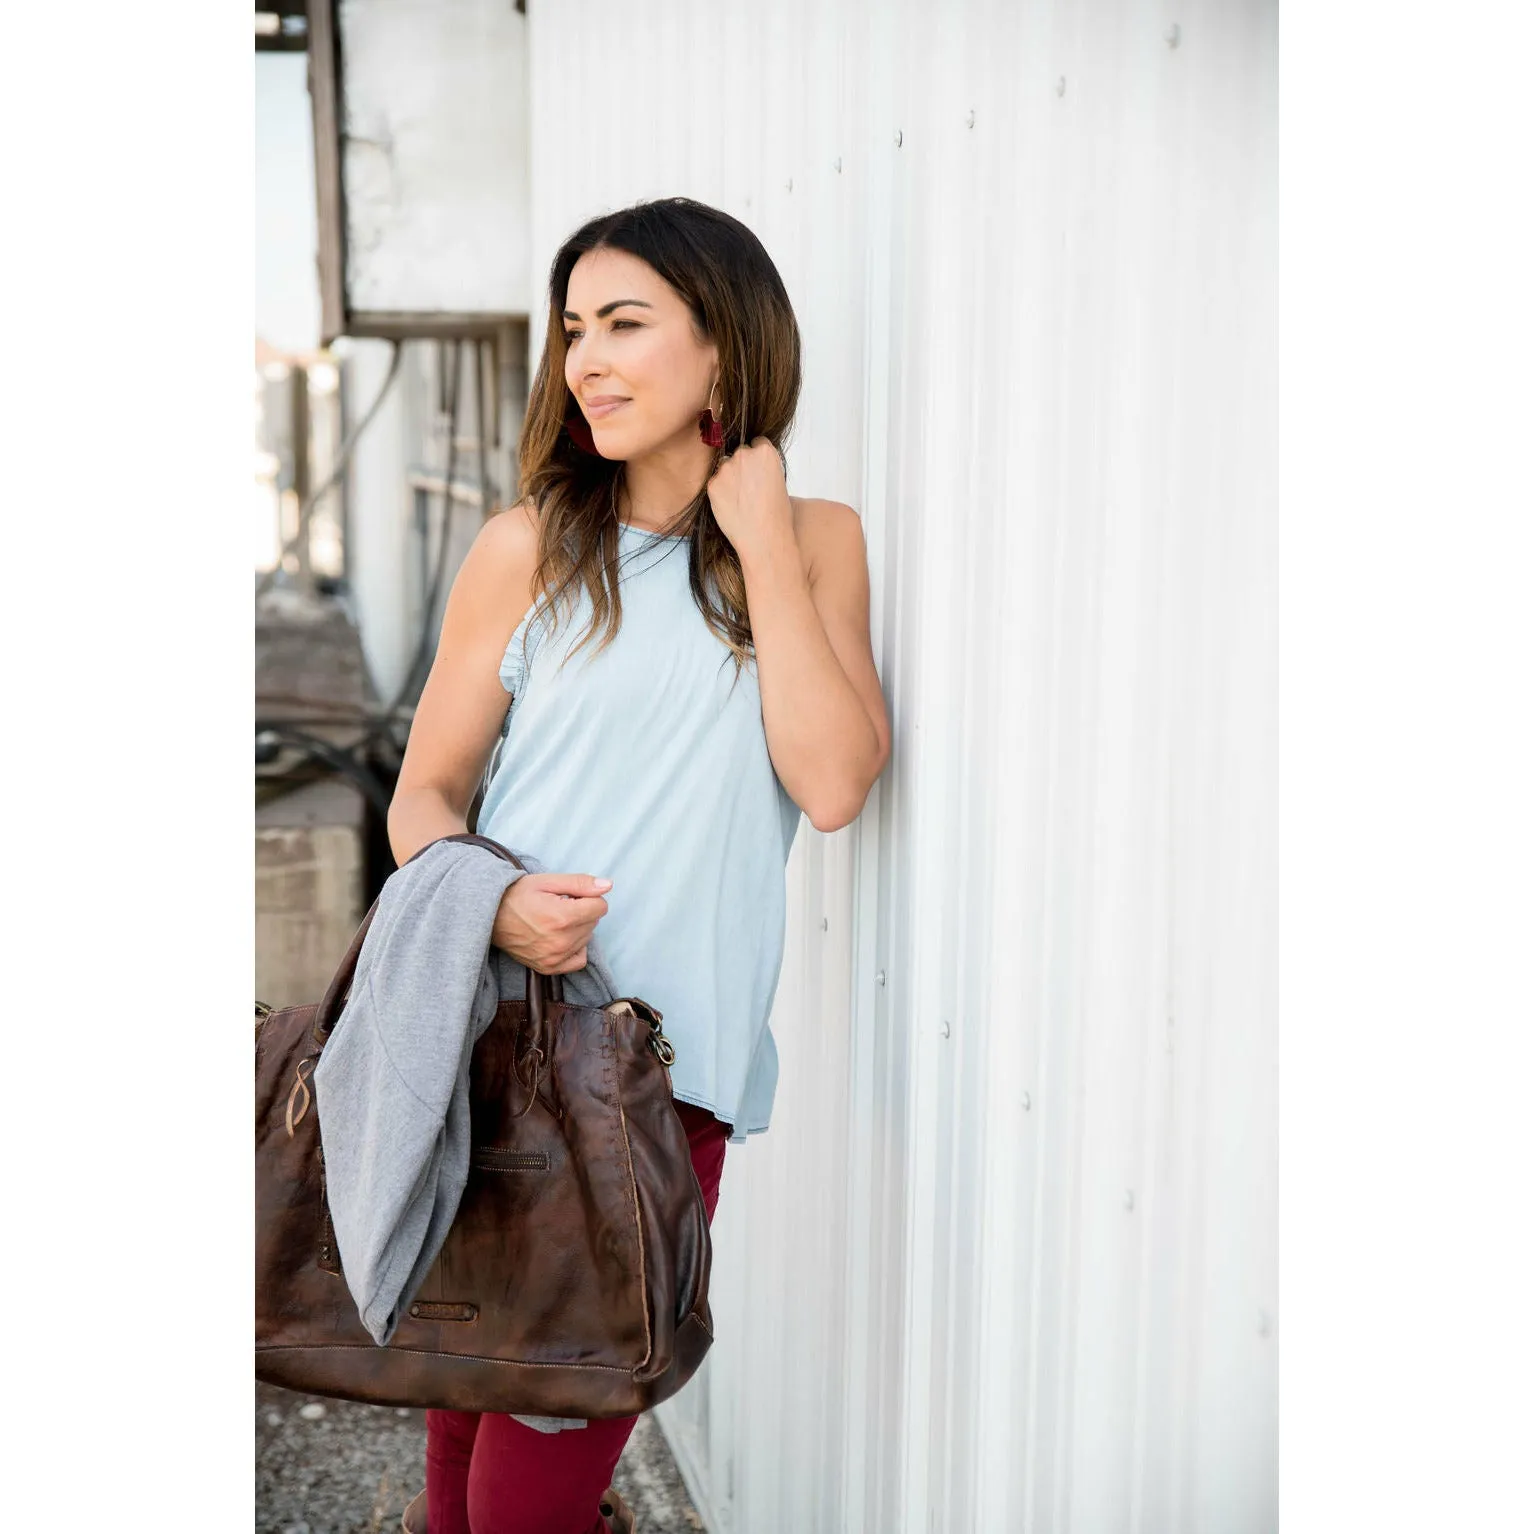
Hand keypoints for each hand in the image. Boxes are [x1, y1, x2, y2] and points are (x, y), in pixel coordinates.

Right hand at [491, 872, 611, 973]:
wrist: (490, 915)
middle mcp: (561, 941)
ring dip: (577, 928)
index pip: (600, 907)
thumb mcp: (548, 881)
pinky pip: (579, 959)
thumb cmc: (518, 894)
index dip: (587, 897)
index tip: (569, 896)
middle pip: (594, 922)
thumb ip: (581, 883)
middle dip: (582, 911)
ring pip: (587, 938)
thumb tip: (608, 886)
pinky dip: (575, 947)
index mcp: (563, 917)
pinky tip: (561, 937)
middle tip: (558, 907)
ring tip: (554, 920)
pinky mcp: (549, 968)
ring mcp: (555, 958)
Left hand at [704, 437, 793, 558]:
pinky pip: (715, 483)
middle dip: (741, 466)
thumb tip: (753, 469)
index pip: (757, 443)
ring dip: (729, 478)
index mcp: (765, 452)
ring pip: (724, 467)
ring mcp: (726, 468)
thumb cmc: (778, 516)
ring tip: (739, 500)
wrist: (764, 538)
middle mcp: (744, 455)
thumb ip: (765, 468)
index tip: (757, 471)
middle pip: (739, 453)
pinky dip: (720, 492)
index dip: (757, 459)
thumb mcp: (779, 482)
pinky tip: (731, 507)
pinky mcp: (713, 484)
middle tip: (747, 489)